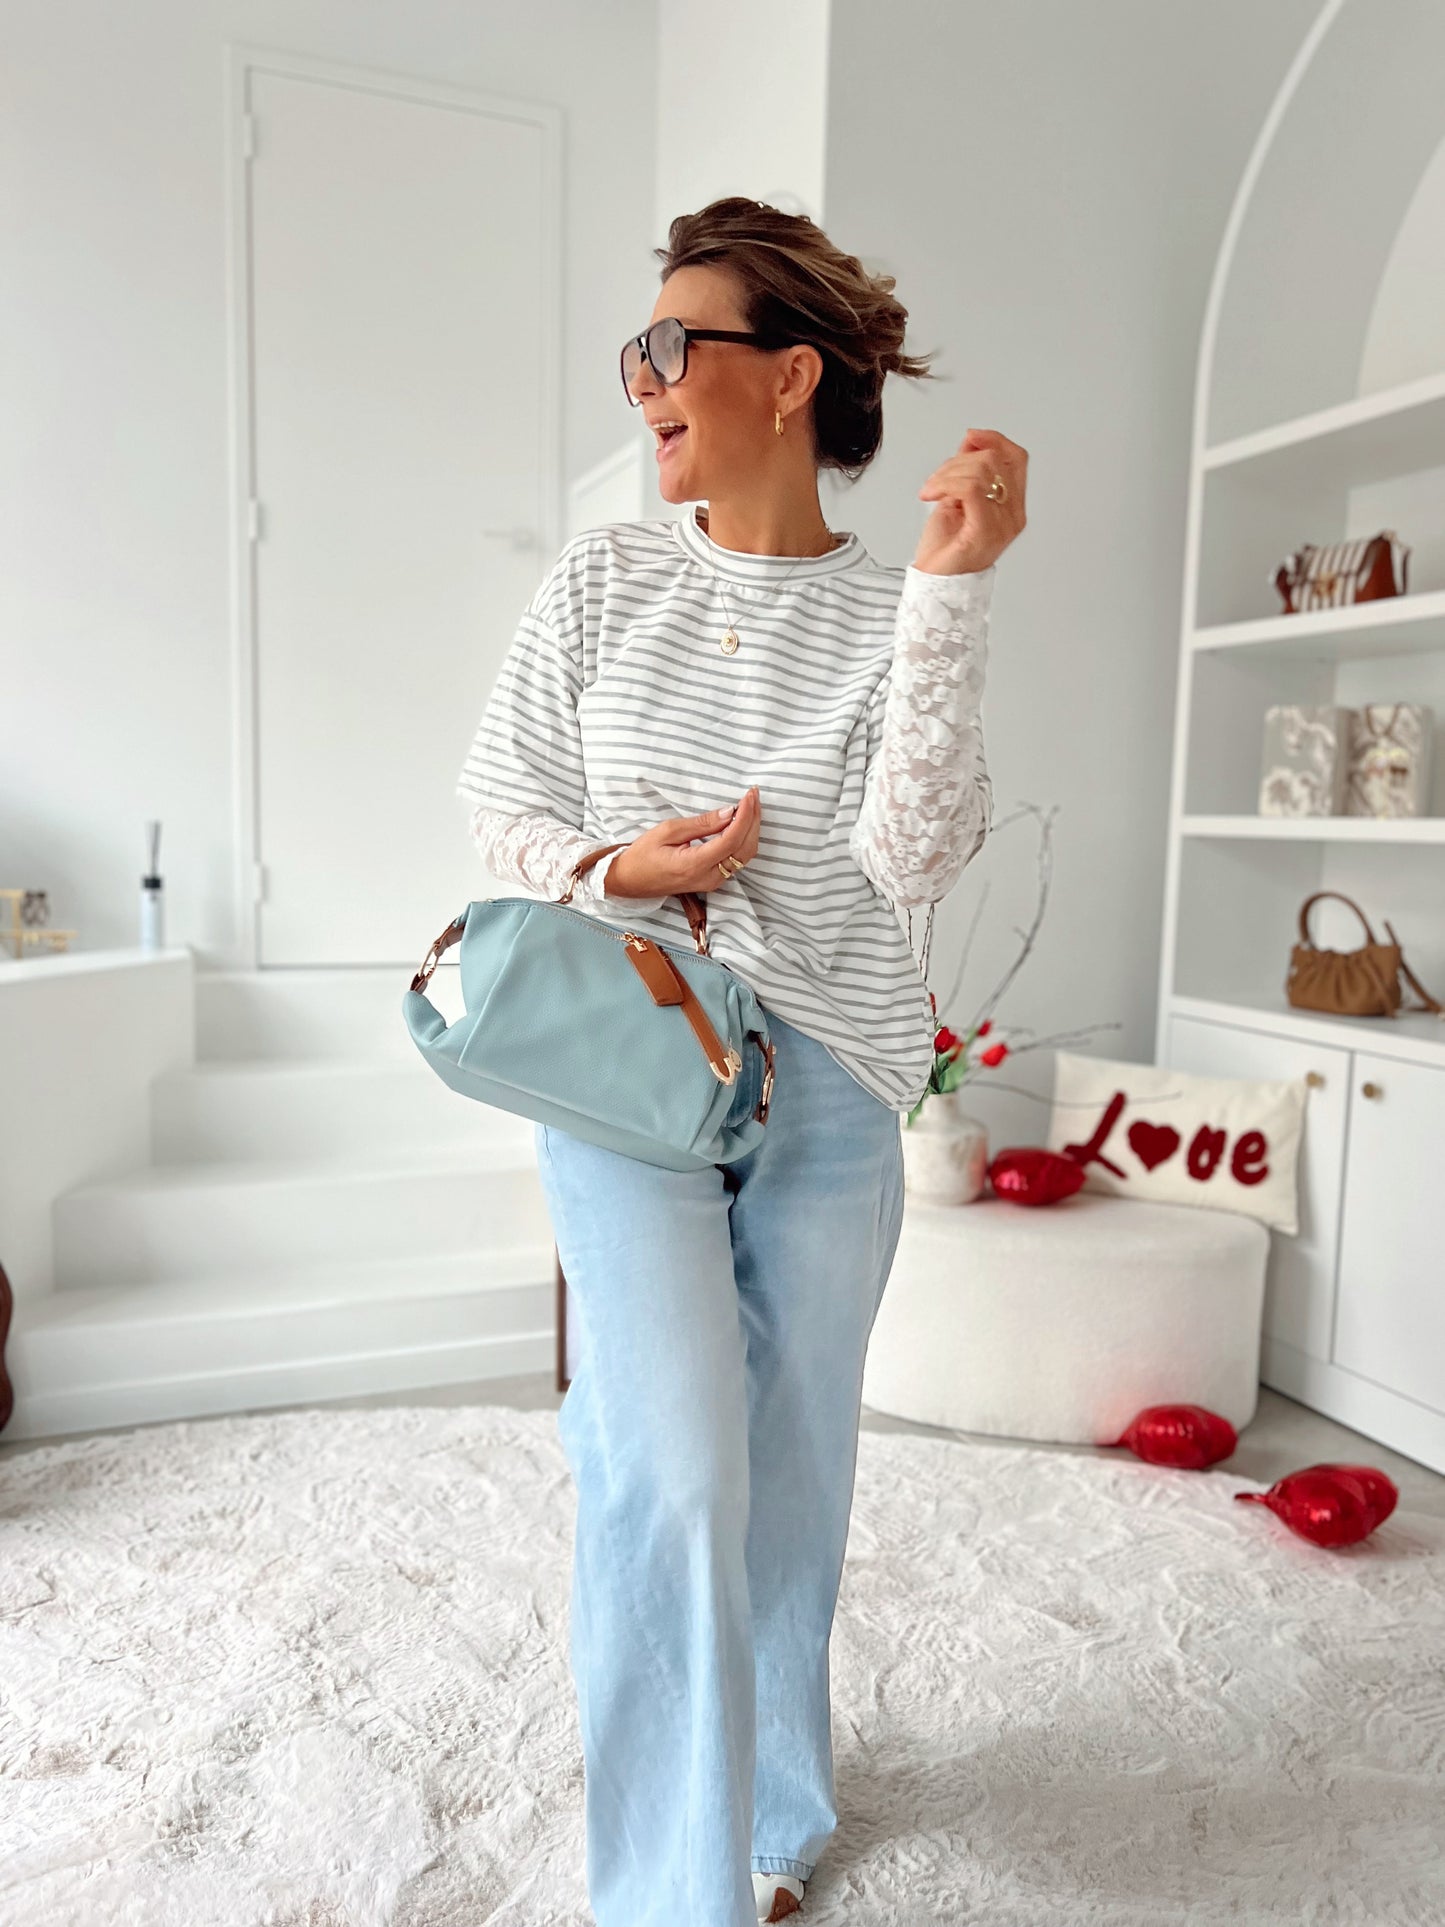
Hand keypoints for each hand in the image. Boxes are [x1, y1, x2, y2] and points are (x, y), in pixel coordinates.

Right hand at [606, 786, 761, 897]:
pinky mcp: (714, 881)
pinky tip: (743, 822)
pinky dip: (745, 839)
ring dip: (752, 829)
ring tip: (751, 804)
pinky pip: (737, 860)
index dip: (745, 816)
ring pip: (745, 855)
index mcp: (695, 865)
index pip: (731, 840)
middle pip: (745, 848)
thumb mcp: (668, 831)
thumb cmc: (643, 855)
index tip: (749, 795)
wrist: (630, 881)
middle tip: (754, 794)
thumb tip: (729, 812)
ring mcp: (713, 882)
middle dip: (753, 819)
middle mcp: (709, 877)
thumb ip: (701, 824)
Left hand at [914, 427, 1027, 575]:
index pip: (1016, 458)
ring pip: (981, 471)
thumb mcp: (956, 499)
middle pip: (995, 460)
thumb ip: (967, 472)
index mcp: (1011, 506)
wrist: (934, 584)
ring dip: (947, 473)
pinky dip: (946, 484)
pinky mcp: (984, 531)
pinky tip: (932, 494)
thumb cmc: (945, 549)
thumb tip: (972, 441)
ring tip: (931, 490)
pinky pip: (971, 489)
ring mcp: (1002, 524)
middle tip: (937, 480)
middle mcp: (1013, 515)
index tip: (970, 438)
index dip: (994, 440)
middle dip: (958, 460)